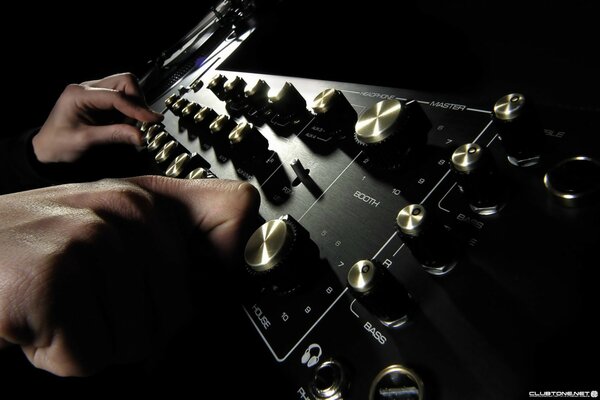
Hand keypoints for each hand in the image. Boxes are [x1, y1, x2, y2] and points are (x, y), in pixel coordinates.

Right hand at [0, 177, 258, 375]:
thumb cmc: (40, 247)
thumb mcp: (115, 227)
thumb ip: (183, 227)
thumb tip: (247, 230)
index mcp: (148, 197)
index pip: (237, 213)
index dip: (226, 261)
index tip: (195, 282)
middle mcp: (124, 209)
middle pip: (179, 314)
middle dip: (132, 326)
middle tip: (88, 301)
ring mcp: (88, 240)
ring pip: (135, 343)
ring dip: (93, 342)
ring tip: (61, 308)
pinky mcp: (51, 281)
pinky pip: (88, 358)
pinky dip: (58, 357)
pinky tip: (37, 322)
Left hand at [32, 73, 162, 162]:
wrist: (46, 150)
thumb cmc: (59, 146)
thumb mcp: (85, 141)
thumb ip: (114, 136)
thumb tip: (140, 136)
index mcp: (79, 94)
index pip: (117, 96)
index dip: (137, 109)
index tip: (153, 120)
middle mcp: (88, 88)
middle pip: (125, 82)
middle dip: (137, 101)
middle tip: (140, 123)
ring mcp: (95, 93)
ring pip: (127, 88)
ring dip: (135, 107)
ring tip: (129, 127)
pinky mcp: (101, 101)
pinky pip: (124, 99)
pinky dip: (130, 112)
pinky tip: (124, 126)